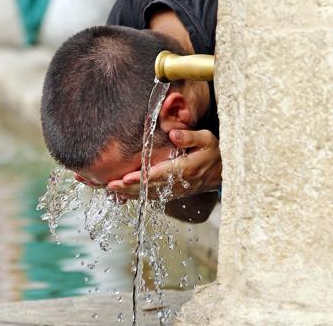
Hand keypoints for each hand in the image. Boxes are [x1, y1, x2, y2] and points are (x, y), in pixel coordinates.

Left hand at [107, 129, 221, 199]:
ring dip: (129, 193)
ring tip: (110, 190)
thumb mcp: (207, 140)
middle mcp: (178, 183)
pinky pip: (152, 197)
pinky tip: (121, 194)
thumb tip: (174, 134)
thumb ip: (190, 137)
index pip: (160, 174)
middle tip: (110, 185)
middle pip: (150, 187)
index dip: (143, 177)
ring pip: (149, 195)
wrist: (222, 171)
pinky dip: (136, 196)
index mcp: (186, 168)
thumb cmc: (212, 152)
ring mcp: (174, 191)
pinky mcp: (172, 194)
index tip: (126, 177)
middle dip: (129, 188)